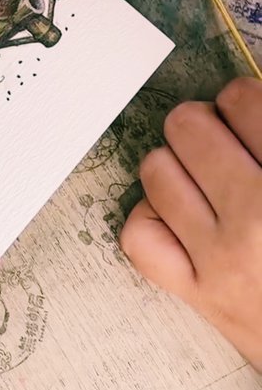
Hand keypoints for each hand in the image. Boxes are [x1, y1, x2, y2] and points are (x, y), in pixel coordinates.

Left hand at [121, 77, 261, 369]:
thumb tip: (247, 95)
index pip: (242, 100)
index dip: (244, 99)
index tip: (249, 113)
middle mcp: (257, 218)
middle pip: (187, 126)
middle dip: (205, 123)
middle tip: (225, 140)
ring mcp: (221, 259)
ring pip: (155, 170)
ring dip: (176, 163)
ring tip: (202, 176)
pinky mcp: (198, 293)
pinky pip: (140, 235)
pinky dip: (152, 216)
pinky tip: (179, 214)